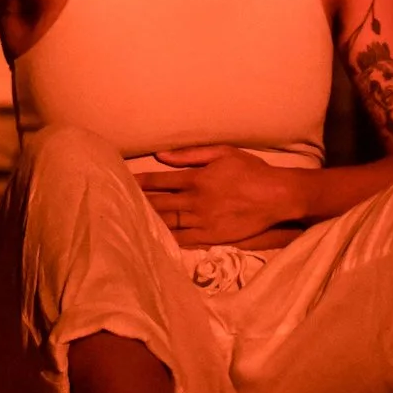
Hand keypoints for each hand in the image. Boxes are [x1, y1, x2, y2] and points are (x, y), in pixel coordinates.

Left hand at [134, 146, 292, 246]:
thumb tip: (161, 156)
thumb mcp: (223, 153)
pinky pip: (182, 239)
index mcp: (196, 179)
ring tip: (127, 221)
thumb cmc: (251, 170)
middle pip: (158, 204)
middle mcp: (194, 201)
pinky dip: (165, 239)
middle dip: (137, 203)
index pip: (159, 181)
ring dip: (147, 221)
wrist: (276, 196)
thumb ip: (191, 154)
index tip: (122, 181)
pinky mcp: (210, 237)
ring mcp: (201, 221)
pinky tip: (151, 239)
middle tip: (116, 203)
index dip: (139, 182)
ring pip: (167, 222)